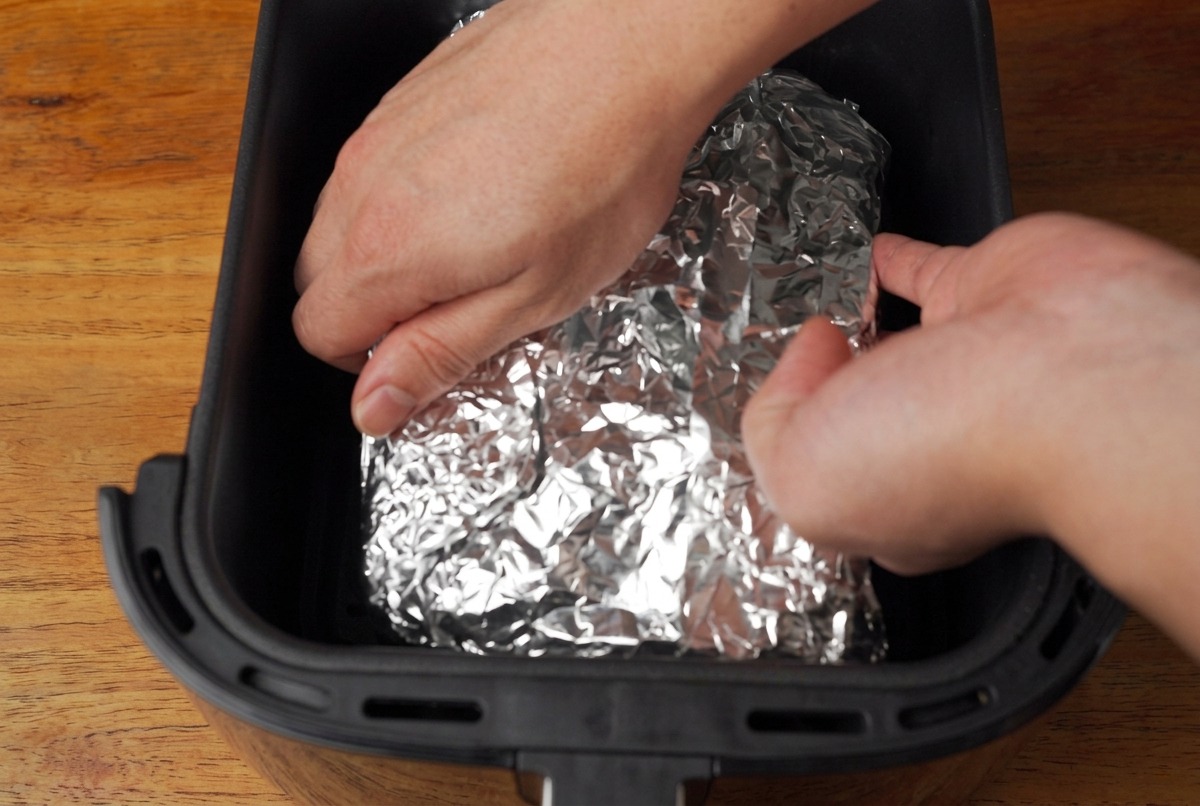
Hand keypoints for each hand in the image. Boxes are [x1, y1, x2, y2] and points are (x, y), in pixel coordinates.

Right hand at [293, 0, 871, 437]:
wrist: (629, 49)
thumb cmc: (601, 171)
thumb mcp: (530, 298)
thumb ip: (437, 354)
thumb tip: (373, 405)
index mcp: (386, 251)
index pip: (318, 332)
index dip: (371, 359)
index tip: (426, 351)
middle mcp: (361, 186)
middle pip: (320, 278)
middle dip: (376, 307)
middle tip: (462, 303)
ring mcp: (377, 133)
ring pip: (343, 220)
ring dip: (392, 251)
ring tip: (481, 241)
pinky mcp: (403, 98)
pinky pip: (374, 168)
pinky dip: (407, 197)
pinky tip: (482, 188)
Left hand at [743, 213, 1199, 658]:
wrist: (1065, 375)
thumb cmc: (948, 447)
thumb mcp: (804, 478)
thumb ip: (771, 424)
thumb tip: (810, 351)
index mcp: (888, 500)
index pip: (828, 475)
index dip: (792, 446)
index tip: (770, 419)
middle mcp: (931, 438)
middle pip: (860, 412)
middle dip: (822, 393)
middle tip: (787, 366)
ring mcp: (962, 364)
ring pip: (889, 339)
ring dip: (851, 324)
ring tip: (811, 310)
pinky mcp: (987, 289)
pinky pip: (924, 267)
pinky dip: (893, 259)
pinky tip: (867, 254)